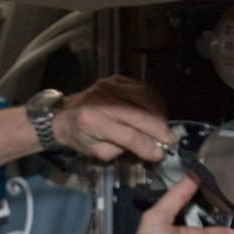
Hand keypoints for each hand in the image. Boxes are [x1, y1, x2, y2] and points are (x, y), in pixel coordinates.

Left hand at [51, 75, 173, 162]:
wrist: (63, 115)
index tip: (160, 154)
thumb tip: (149, 148)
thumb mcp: (98, 152)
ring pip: (145, 97)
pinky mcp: (116, 79)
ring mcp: (110, 86)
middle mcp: (102, 100)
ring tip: (164, 127)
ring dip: (160, 114)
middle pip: (140, 114)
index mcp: (94, 122)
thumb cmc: (80, 137)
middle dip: (159, 129)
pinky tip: (157, 112)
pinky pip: (142, 88)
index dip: (147, 145)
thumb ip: (123, 150)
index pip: (128, 135)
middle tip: (170, 141)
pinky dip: (154, 101)